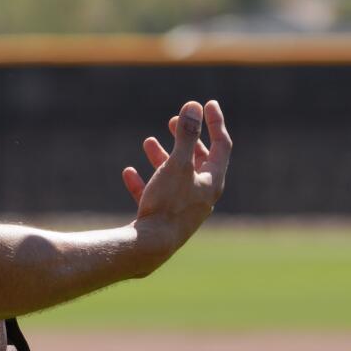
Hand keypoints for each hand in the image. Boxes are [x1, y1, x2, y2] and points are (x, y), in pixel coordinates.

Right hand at [121, 99, 232, 264]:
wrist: (151, 247)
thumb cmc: (168, 204)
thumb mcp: (178, 164)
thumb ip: (186, 134)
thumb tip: (194, 106)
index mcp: (212, 182)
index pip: (221, 146)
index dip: (216, 122)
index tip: (208, 103)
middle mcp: (201, 195)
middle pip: (199, 161)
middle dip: (186, 139)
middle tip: (174, 120)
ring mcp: (183, 209)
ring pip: (175, 176)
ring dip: (162, 157)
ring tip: (149, 141)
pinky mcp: (164, 219)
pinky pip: (155, 195)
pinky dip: (144, 181)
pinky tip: (128, 172)